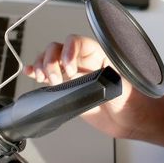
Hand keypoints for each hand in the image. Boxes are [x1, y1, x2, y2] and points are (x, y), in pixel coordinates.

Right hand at [24, 34, 152, 138]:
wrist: (130, 120)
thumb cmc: (132, 101)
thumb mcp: (120, 85)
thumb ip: (103, 77)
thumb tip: (85, 75)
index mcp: (98, 54)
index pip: (77, 42)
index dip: (68, 52)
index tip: (69, 69)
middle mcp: (83, 61)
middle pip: (58, 48)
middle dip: (51, 61)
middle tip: (56, 79)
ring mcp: (73, 74)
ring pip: (49, 59)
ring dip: (41, 66)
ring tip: (43, 78)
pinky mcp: (67, 88)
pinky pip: (48, 75)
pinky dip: (36, 72)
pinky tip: (31, 73)